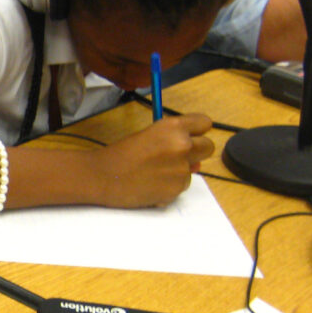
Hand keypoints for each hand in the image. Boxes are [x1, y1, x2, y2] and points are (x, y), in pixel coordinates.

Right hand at [89, 114, 213, 207]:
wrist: (103, 176)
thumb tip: (194, 157)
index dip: (197, 130)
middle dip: (196, 151)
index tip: (191, 134)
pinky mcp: (177, 189)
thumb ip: (172, 140)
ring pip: (194, 169)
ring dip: (180, 170)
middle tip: (176, 155)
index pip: (204, 123)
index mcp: (173, 127)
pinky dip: (171, 185)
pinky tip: (152, 183)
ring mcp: (181, 169)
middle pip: (208, 146)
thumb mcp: (147, 136)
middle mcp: (182, 146)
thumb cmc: (120, 153)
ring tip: (155, 171)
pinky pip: (182, 186)